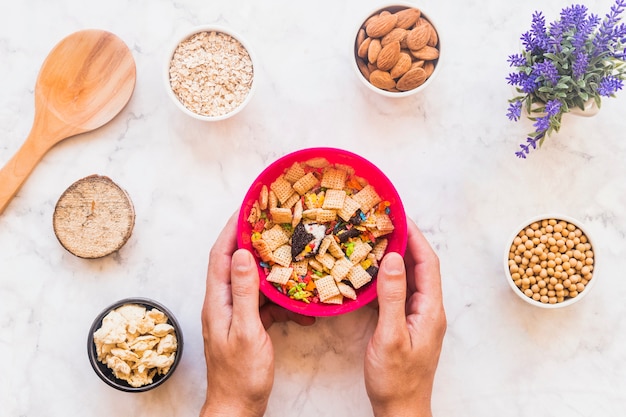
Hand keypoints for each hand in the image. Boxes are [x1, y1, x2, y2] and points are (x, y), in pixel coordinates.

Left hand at [200, 212, 314, 416]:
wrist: (237, 407)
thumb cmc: (241, 375)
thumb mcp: (247, 331)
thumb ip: (244, 292)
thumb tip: (244, 255)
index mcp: (218, 301)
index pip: (221, 255)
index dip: (232, 229)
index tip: (246, 207)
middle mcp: (222, 303)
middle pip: (234, 262)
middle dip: (250, 239)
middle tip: (270, 221)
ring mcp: (233, 313)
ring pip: (250, 281)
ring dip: (268, 268)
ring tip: (287, 253)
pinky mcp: (245, 324)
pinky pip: (261, 302)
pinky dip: (277, 297)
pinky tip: (295, 300)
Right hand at [364, 218, 446, 416]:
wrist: (401, 408)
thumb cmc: (396, 378)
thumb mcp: (391, 336)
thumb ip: (392, 297)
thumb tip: (393, 259)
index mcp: (431, 309)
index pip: (427, 262)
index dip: (415, 236)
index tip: (399, 215)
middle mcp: (429, 308)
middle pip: (422, 266)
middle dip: (407, 240)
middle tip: (386, 220)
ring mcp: (419, 315)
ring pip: (412, 277)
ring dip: (399, 256)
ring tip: (380, 237)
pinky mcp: (407, 322)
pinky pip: (402, 290)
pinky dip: (390, 275)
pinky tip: (376, 269)